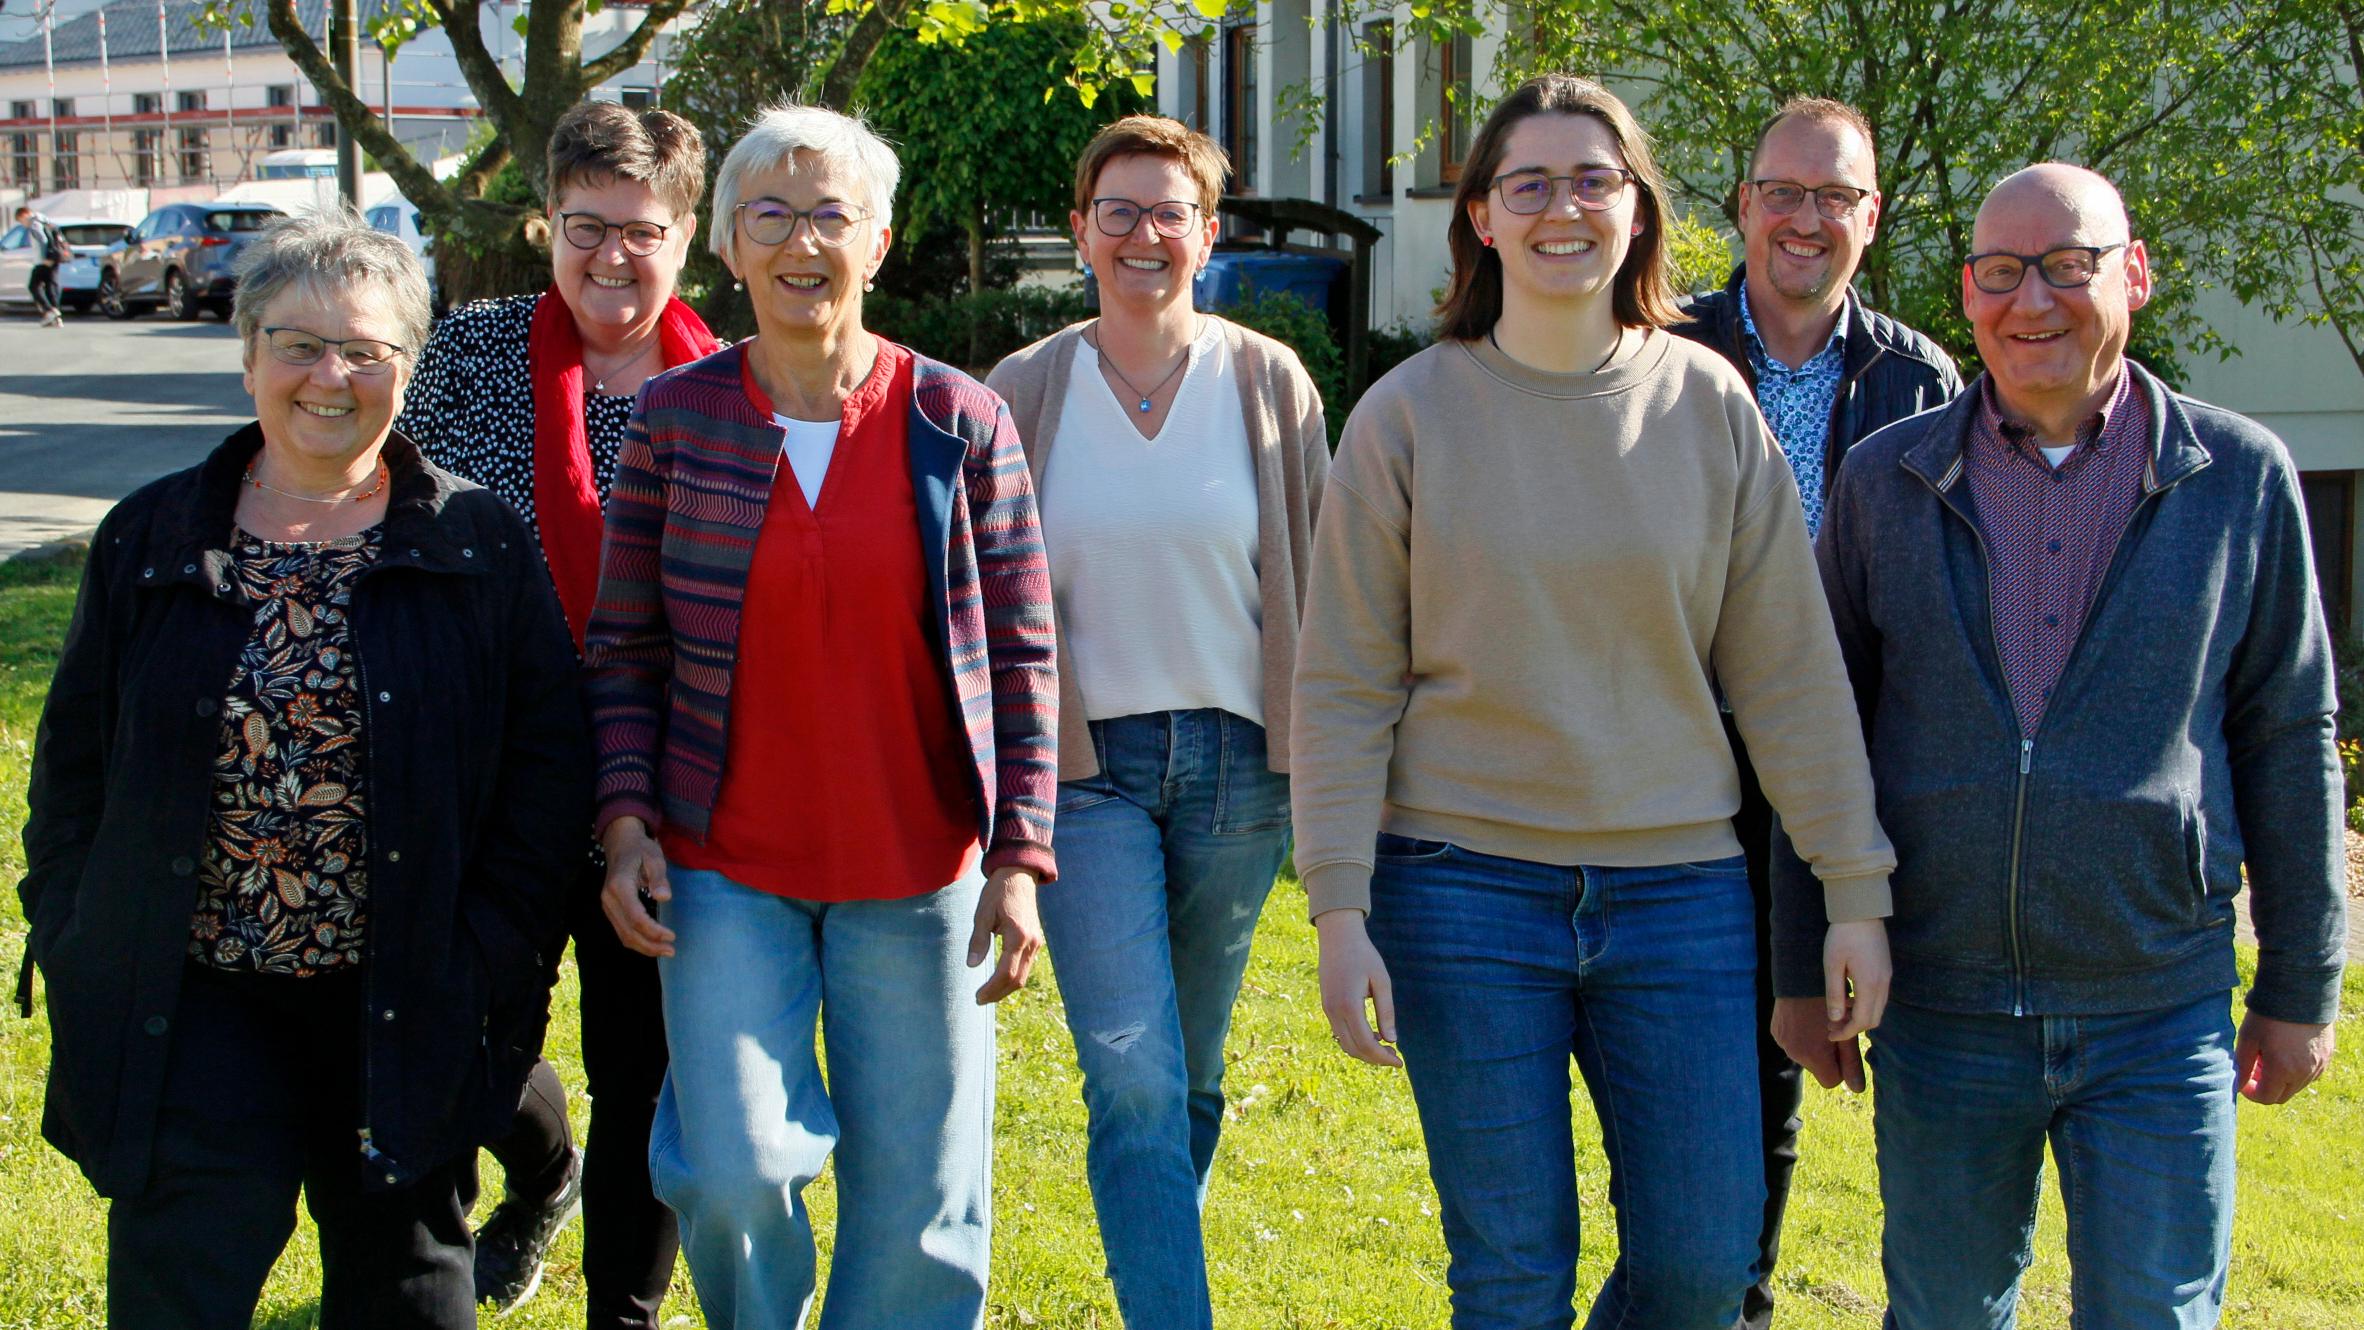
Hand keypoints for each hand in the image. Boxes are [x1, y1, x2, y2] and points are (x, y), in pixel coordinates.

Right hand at [599, 817, 675, 957]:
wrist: (620, 843)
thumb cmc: (640, 849)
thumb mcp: (654, 857)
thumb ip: (659, 878)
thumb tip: (664, 898)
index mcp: (619, 886)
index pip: (636, 917)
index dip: (653, 931)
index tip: (672, 936)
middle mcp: (609, 899)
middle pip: (628, 931)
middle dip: (650, 945)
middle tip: (671, 951)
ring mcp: (607, 905)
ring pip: (623, 934)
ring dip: (643, 947)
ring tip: (664, 951)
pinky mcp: (610, 909)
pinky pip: (621, 930)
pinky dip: (636, 941)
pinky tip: (651, 944)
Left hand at [969, 867, 1043, 1003]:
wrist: (1019, 875)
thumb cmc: (998, 892)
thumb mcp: (982, 914)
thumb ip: (978, 940)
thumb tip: (972, 965)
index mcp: (1018, 936)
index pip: (1006, 973)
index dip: (991, 989)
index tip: (977, 996)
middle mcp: (1031, 942)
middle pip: (1017, 980)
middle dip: (998, 993)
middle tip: (980, 999)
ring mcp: (1036, 942)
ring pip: (1023, 975)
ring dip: (1006, 988)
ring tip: (987, 993)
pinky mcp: (1035, 941)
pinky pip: (1026, 966)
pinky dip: (1013, 977)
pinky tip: (999, 979)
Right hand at [1316, 909, 1400, 1067]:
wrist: (1337, 936)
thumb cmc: (1363, 955)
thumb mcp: (1381, 981)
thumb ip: (1386, 1012)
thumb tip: (1392, 1040)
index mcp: (1349, 1006)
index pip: (1366, 1044)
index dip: (1383, 1057)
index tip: (1400, 1062)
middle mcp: (1334, 1011)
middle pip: (1354, 1049)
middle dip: (1375, 1059)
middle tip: (1395, 1057)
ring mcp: (1327, 1009)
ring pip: (1345, 1043)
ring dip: (1364, 1051)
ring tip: (1385, 1047)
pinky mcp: (1326, 1006)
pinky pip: (1340, 1032)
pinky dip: (1355, 1040)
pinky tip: (1372, 1034)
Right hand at [1774, 996, 1865, 1091]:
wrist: (1801, 974)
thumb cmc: (1830, 1002)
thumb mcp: (1846, 1031)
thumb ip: (1851, 1062)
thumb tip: (1858, 1090)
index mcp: (1814, 1055)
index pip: (1830, 1081)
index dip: (1839, 1067)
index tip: (1842, 1048)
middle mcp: (1794, 1054)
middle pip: (1817, 1067)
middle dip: (1825, 1055)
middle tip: (1831, 1031)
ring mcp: (1782, 1043)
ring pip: (1804, 1055)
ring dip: (1812, 1045)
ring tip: (1817, 1022)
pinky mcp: (1775, 1032)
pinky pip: (1792, 1043)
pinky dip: (1800, 1036)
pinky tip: (1804, 1019)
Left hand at [1823, 918, 1890, 1039]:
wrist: (1862, 910)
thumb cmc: (1843, 936)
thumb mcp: (1832, 965)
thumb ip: (1835, 993)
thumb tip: (1835, 1018)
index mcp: (1870, 984)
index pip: (1862, 1021)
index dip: (1846, 1032)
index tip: (1831, 1034)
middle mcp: (1883, 984)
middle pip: (1874, 1019)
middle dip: (1853, 1027)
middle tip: (1832, 1026)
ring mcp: (1887, 977)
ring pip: (1878, 1009)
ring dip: (1860, 1016)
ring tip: (1838, 1013)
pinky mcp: (1886, 970)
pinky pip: (1879, 997)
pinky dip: (1866, 1004)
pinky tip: (1849, 998)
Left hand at [2234, 1012, 2334, 1104]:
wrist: (2300, 992)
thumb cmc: (2269, 1014)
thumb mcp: (2248, 1038)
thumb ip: (2242, 1065)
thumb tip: (2238, 1084)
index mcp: (2283, 1070)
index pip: (2267, 1098)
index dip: (2252, 1093)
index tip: (2244, 1081)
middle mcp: (2305, 1073)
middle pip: (2283, 1094)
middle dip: (2266, 1086)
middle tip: (2255, 1068)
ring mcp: (2319, 1065)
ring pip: (2297, 1084)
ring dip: (2281, 1078)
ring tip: (2269, 1056)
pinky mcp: (2327, 1055)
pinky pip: (2311, 1073)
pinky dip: (2296, 1070)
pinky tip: (2286, 1052)